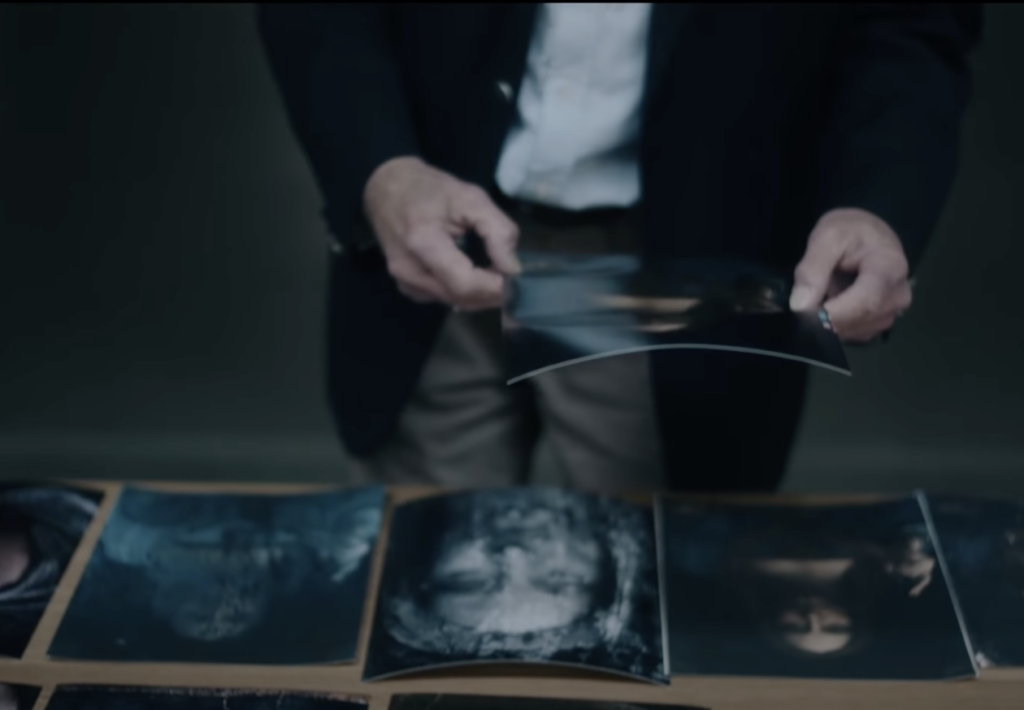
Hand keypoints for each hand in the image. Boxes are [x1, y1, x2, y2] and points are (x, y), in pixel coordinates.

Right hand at [363, 156, 520, 310]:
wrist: (386, 189)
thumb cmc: (429, 189)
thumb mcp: (471, 197)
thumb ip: (497, 231)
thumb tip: (512, 268)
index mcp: (422, 242)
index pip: (464, 283)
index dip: (495, 287)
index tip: (517, 280)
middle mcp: (409, 270)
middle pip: (461, 298)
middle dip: (493, 295)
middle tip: (516, 282)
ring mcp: (405, 282)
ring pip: (454, 303)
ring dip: (481, 297)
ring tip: (500, 280)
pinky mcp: (406, 288)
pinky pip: (443, 299)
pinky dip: (465, 294)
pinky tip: (478, 280)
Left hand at [789, 208, 912, 341]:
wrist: (868, 234)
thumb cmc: (850, 232)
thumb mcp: (827, 237)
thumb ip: (812, 269)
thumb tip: (800, 306)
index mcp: (890, 269)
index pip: (866, 301)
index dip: (834, 313)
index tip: (805, 314)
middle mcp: (898, 295)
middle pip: (859, 319)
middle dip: (825, 318)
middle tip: (801, 305)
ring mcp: (891, 312)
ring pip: (853, 331)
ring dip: (828, 322)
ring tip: (817, 298)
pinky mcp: (879, 323)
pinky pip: (852, 334)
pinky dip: (833, 325)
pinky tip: (826, 307)